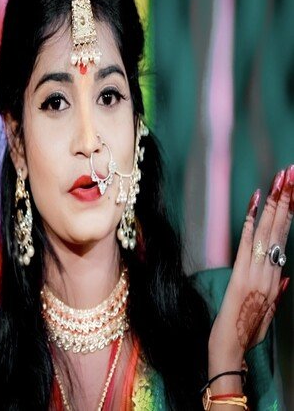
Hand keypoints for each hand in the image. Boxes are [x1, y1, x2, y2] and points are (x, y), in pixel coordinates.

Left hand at [209, 166, 292, 368]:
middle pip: (281, 229)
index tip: (292, 189)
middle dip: (287, 199)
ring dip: (274, 205)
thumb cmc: (248, 329)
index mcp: (276, 278)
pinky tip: (256, 204)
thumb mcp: (268, 311)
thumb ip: (278, 291)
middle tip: (291, 174)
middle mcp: (271, 272)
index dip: (289, 212)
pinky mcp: (241, 276)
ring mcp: (257, 273)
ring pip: (269, 233)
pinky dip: (252, 223)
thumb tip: (285, 277)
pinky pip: (248, 244)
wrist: (232, 345)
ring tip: (281, 181)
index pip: (284, 237)